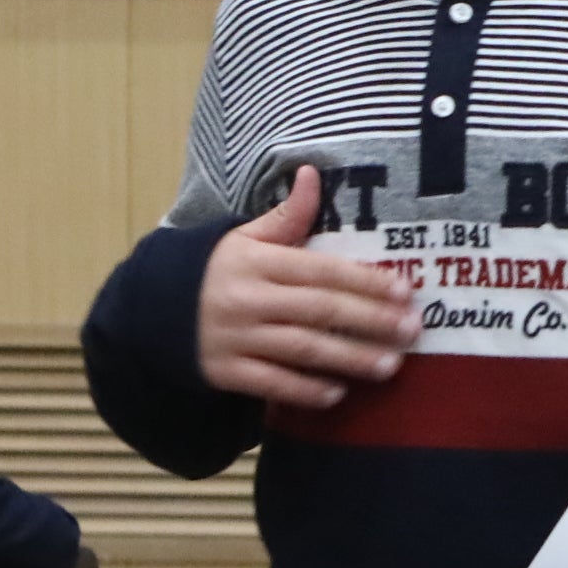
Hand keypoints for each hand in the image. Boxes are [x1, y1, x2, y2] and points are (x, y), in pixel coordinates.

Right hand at [196, 166, 415, 409]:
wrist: (155, 311)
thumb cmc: (217, 271)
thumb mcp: (245, 237)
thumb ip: (287, 215)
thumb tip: (314, 174)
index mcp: (257, 261)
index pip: (320, 270)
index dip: (365, 280)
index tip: (405, 290)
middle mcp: (248, 299)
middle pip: (319, 310)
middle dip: (370, 321)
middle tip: (412, 330)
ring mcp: (237, 338)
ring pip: (301, 349)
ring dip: (350, 359)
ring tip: (390, 365)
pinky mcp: (226, 372)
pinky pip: (272, 384)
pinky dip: (306, 390)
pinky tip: (338, 394)